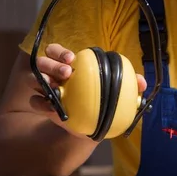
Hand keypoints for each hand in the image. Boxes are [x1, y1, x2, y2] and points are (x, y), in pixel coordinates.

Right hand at [29, 43, 146, 137]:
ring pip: (34, 78)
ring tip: (57, 87)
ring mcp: (45, 88)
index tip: (72, 58)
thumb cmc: (100, 100)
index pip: (57, 51)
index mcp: (68, 64)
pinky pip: (34, 101)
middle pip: (43, 61)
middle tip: (67, 71)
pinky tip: (51, 107)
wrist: (87, 124)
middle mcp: (53, 73)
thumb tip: (142, 82)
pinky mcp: (41, 104)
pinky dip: (40, 102)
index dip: (60, 52)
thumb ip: (128, 84)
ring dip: (44, 80)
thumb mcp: (114, 91)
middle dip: (52, 64)